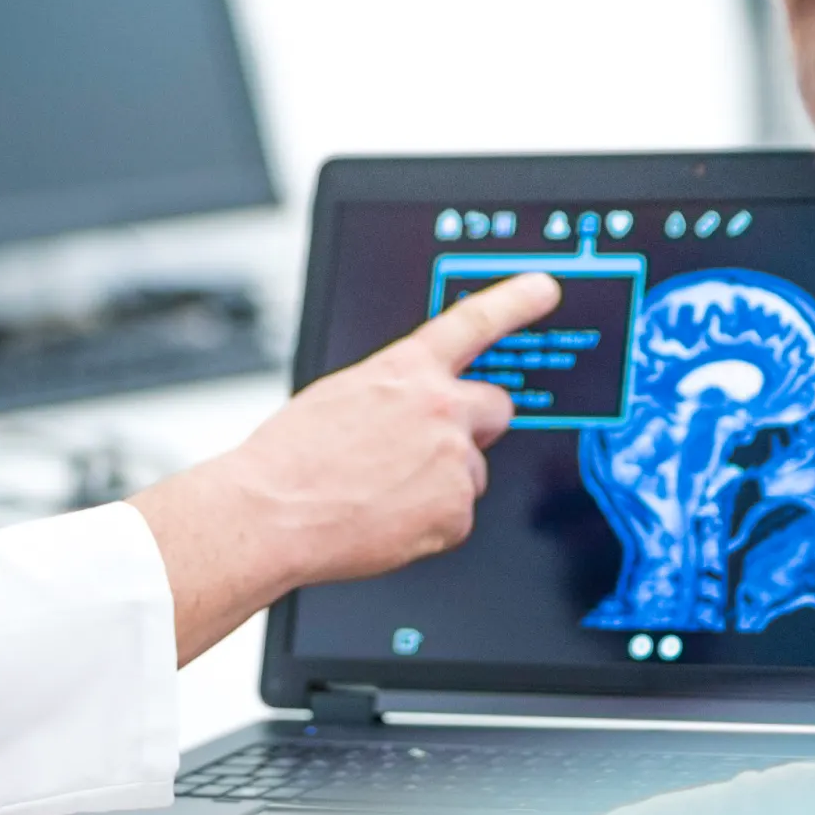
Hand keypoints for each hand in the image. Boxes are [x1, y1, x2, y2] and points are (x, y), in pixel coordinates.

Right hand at [134, 271, 561, 660]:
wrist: (271, 513)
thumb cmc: (290, 458)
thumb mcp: (342, 396)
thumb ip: (393, 392)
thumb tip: (412, 407)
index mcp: (405, 371)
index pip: (472, 323)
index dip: (514, 302)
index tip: (543, 288)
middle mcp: (439, 408)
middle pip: (496, 409)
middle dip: (474, 428)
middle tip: (431, 451)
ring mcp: (453, 459)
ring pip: (471, 472)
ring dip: (440, 486)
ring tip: (383, 495)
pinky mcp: (456, 510)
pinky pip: (458, 518)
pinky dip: (430, 526)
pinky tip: (387, 522)